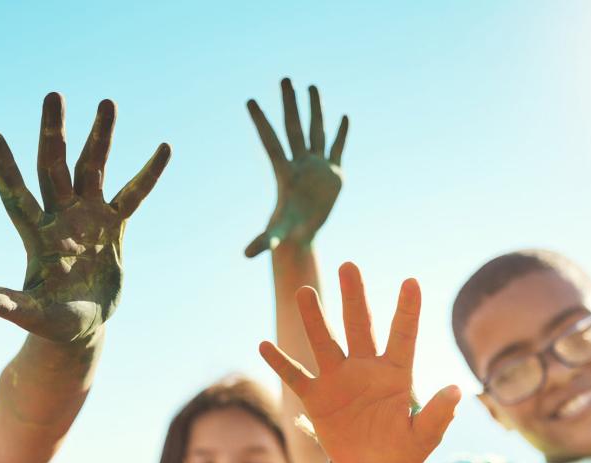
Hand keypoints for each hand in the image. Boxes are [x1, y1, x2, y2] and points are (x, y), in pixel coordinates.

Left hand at [0, 92, 171, 343]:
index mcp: (35, 236)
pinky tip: (163, 148)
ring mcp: (87, 217)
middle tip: (53, 95)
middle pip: (53, 167)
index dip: (4, 167)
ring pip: (92, 169)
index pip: (16, 194)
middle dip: (53, 132)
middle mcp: (59, 217)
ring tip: (107, 101)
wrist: (81, 327)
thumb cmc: (53, 323)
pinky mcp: (113, 226)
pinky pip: (132, 194)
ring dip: (99, 137)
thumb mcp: (32, 316)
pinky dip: (147, 173)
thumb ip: (7, 304)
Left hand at [244, 78, 348, 256]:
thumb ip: (263, 242)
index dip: (261, 121)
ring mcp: (316, 166)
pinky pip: (337, 148)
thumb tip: (246, 255)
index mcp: (284, 173)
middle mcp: (299, 163)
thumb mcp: (276, 237)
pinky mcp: (333, 173)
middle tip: (284, 79)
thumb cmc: (287, 233)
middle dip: (289, 104)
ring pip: (316, 131)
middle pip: (293, 128)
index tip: (249, 100)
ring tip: (311, 86)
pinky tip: (344, 117)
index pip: (270, 141)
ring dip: (315, 109)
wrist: (303, 235)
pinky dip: (341, 133)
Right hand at [259, 262, 460, 462]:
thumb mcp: (423, 436)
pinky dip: (280, 363)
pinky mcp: (316, 398)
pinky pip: (296, 377)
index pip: (402, 336)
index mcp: (395, 373)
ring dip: (314, 318)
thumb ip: (437, 415)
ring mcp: (338, 381)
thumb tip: (457, 390)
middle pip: (358, 326)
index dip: (408, 310)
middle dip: (354, 297)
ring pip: (324, 342)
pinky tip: (264, 345)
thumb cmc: (402, 450)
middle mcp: (365, 368)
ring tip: (304, 292)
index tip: (412, 282)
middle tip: (348, 266)